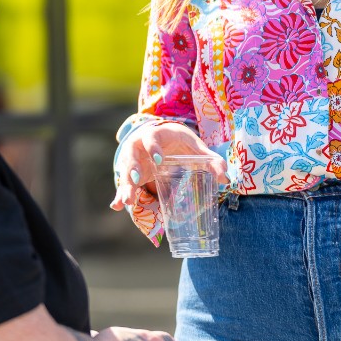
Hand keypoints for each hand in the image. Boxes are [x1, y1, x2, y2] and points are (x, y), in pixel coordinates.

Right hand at [110, 120, 228, 210]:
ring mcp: (132, 160)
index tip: (159, 159)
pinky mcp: (131, 174)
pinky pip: (124, 184)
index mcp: (155, 134)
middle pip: (131, 155)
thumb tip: (224, 178)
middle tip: (137, 179)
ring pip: (125, 172)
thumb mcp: (195, 147)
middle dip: (132, 167)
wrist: (164, 137)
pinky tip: (116, 206)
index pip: (151, 137)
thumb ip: (211, 160)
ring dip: (125, 186)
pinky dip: (120, 195)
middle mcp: (139, 146)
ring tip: (126, 201)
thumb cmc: (180, 142)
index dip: (152, 147)